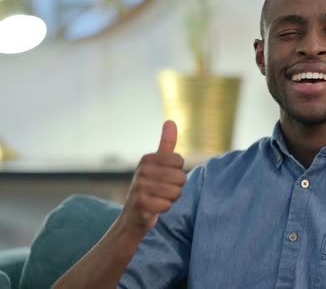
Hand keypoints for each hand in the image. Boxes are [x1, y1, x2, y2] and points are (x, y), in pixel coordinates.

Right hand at [121, 120, 185, 234]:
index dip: (178, 173)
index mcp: (147, 159)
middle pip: (180, 177)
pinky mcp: (140, 203)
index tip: (165, 177)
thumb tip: (170, 121)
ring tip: (158, 198)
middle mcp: (141, 170)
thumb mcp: (158, 164)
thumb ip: (166, 144)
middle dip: (176, 188)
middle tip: (162, 191)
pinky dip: (164, 208)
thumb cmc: (150, 187)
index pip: (180, 161)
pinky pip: (167, 205)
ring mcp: (139, 186)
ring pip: (175, 192)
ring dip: (170, 199)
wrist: (133, 215)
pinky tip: (154, 207)